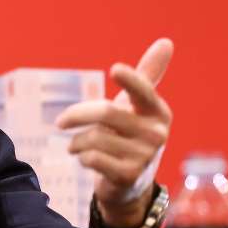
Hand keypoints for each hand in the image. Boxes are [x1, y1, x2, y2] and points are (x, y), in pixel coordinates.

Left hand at [55, 38, 173, 227]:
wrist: (130, 185)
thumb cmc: (129, 135)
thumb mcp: (137, 107)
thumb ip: (146, 76)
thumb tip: (166, 42)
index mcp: (158, 112)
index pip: (143, 91)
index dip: (130, 80)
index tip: (115, 69)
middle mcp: (156, 133)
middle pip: (105, 112)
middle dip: (76, 114)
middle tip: (60, 122)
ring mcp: (144, 156)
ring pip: (94, 138)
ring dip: (76, 142)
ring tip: (77, 145)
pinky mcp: (129, 176)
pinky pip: (92, 158)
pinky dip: (81, 157)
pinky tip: (85, 159)